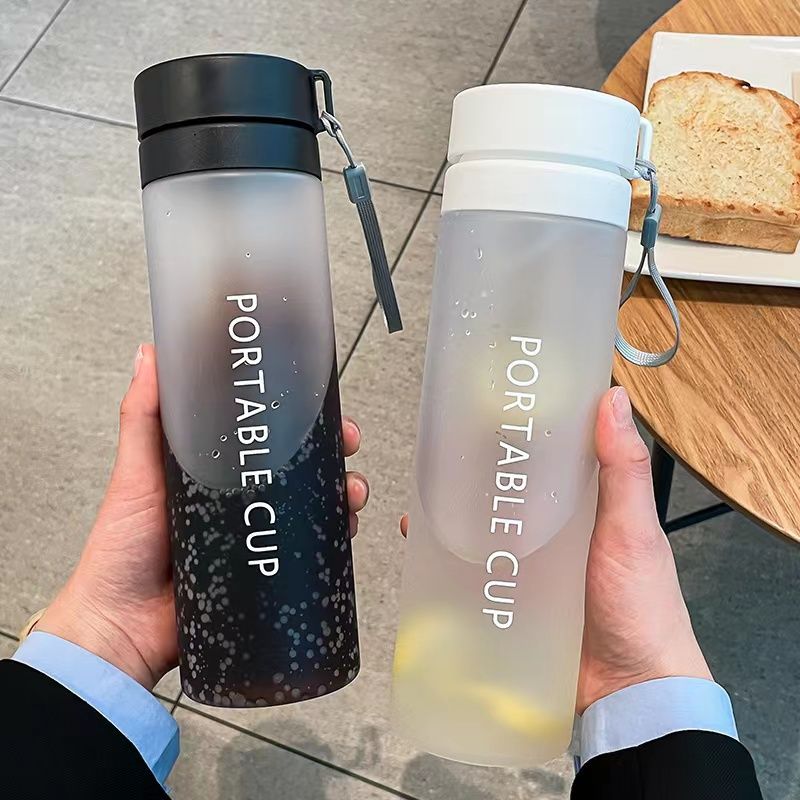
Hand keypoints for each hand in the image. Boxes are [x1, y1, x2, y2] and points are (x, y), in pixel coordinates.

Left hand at [37, 344, 369, 690]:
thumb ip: (143, 416)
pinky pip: (313, 550)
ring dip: (342, 491)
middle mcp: (241, 499)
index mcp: (214, 471)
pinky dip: (336, 536)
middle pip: (301, 465)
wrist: (122, 630)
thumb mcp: (136, 472)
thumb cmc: (120, 551)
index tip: (318, 397)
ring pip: (315, 504)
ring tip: (350, 491)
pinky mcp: (270, 570)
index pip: (266, 432)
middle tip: (347, 442)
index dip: (297, 412)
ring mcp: (258, 535)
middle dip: (333, 450)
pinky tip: (346, 528)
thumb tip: (149, 355)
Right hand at [399, 386, 710, 713]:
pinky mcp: (514, 597)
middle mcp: (558, 529)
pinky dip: (456, 560)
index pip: (553, 454)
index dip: (525, 430)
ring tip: (426, 499)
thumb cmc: (642, 608)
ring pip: (489, 529)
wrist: (629, 692)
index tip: (493, 405)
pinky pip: (479, 571)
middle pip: (512, 490)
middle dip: (479, 473)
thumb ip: (623, 470)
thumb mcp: (633, 531)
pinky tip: (430, 550)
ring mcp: (533, 564)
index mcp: (589, 504)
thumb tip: (611, 399)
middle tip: (444, 452)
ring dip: (459, 515)